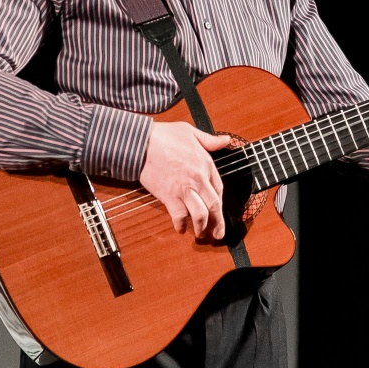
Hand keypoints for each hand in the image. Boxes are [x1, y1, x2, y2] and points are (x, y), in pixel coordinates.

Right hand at [139, 121, 229, 240]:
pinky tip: (180, 229)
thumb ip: (210, 140)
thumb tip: (226, 140)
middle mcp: (198, 179)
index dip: (219, 202)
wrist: (142, 142)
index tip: (218, 210)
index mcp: (205, 164)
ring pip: (200, 214)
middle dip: (218, 223)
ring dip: (202, 228)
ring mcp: (184, 189)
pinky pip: (179, 216)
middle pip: (214, 205)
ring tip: (200, 235)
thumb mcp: (191, 132)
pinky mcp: (169, 196)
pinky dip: (181, 225)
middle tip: (218, 234)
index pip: (219, 188)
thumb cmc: (164, 135)